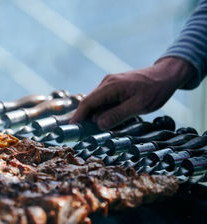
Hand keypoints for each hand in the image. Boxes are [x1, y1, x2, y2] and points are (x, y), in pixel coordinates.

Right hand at [70, 57, 195, 129]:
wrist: (166, 74)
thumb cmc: (155, 89)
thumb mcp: (139, 105)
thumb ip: (118, 115)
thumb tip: (99, 124)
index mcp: (111, 86)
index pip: (88, 102)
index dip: (78, 116)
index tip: (71, 128)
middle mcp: (107, 83)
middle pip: (90, 103)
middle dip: (85, 118)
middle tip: (82, 134)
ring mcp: (110, 84)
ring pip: (97, 103)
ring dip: (95, 116)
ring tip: (95, 130)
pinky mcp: (114, 87)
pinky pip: (104, 101)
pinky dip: (102, 111)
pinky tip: (107, 120)